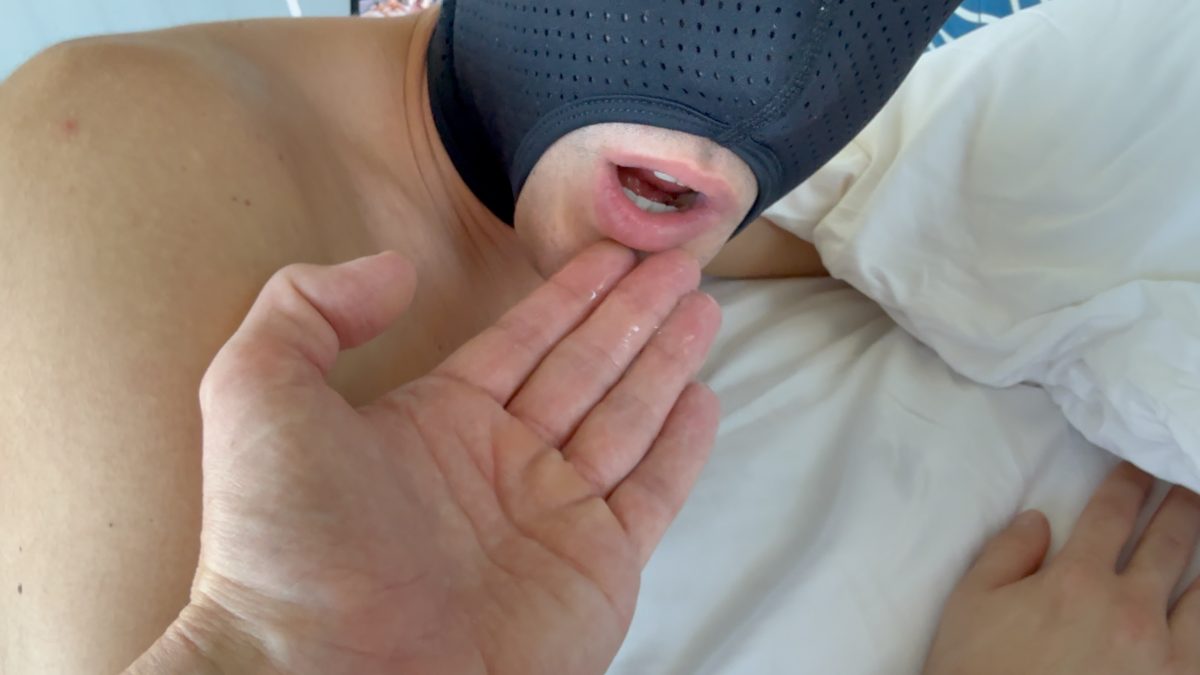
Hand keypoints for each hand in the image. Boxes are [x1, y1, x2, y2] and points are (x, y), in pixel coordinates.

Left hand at [141, 243, 720, 674]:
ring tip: (702, 305)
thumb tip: (393, 269)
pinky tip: (702, 398)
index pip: (522, 339)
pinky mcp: (597, 569)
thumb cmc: (285, 544)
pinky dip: (682, 448)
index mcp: (436, 422)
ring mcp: (553, 517)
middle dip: (632, 312)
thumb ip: (307, 309)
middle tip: (677, 261)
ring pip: (626, 417)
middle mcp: (501, 464)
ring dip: (666, 360)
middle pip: (586, 367)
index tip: (612, 250)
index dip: (569, 294)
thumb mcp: (256, 394)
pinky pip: (651, 493)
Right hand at [924, 463, 1199, 674]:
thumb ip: (1007, 553)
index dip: (1128, 484)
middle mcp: (1129, 611)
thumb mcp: (972, 603)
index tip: (1139, 468)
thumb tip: (1038, 521)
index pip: (1112, 515)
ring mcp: (1162, 656)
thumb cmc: (977, 671)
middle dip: (1180, 507)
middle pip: (1169, 542)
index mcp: (1076, 581)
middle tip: (1187, 488)